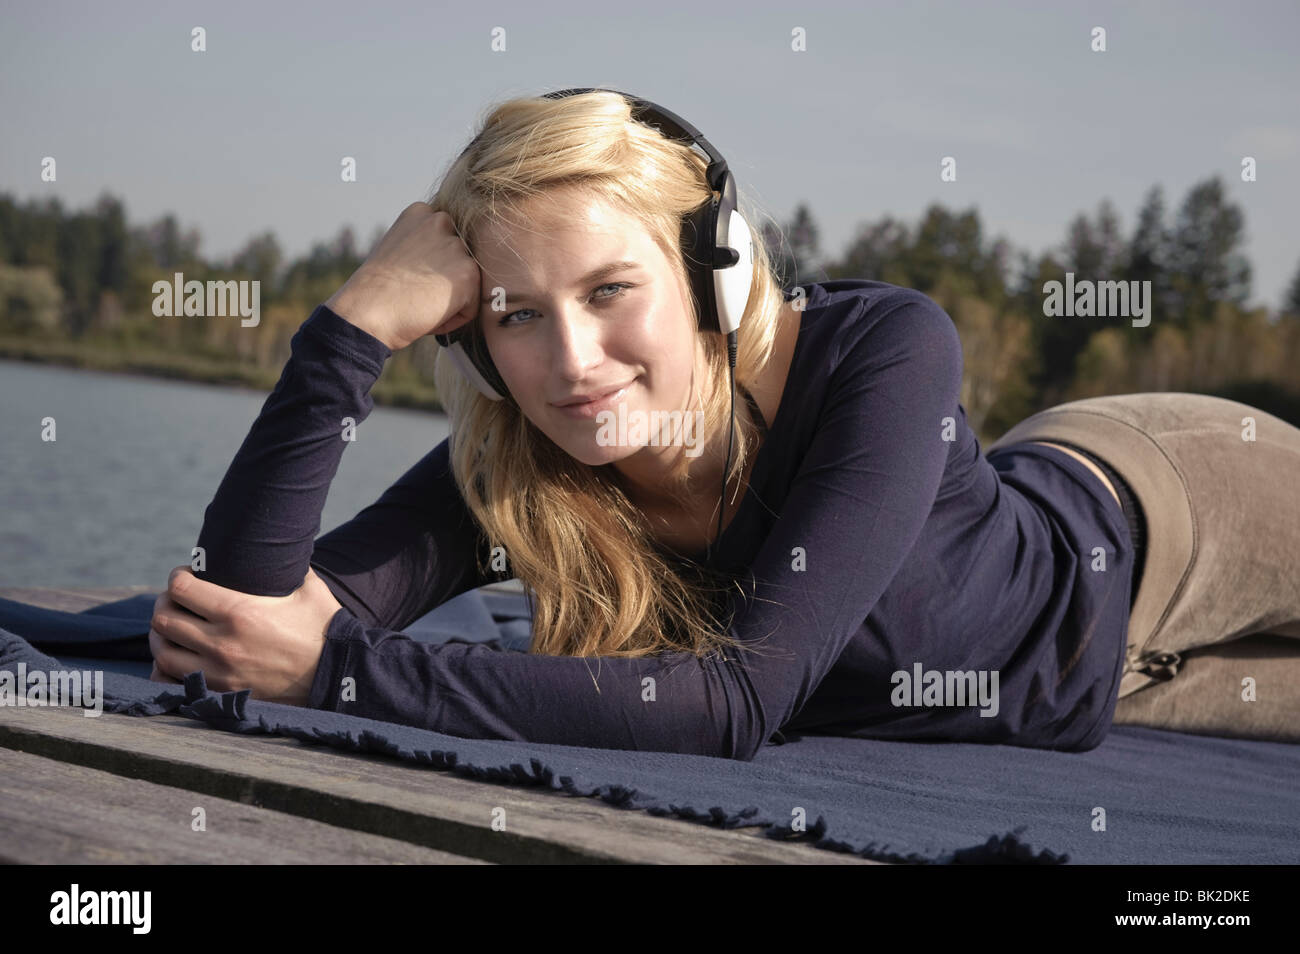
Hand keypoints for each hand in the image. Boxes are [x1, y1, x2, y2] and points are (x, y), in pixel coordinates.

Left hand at [148, 565, 343, 706]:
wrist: (337, 675)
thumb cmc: (324, 628)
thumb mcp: (309, 588)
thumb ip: (289, 565)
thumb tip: (279, 547)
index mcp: (239, 611)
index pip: (181, 589)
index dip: (177, 577)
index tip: (186, 574)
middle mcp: (222, 642)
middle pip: (164, 619)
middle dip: (165, 603)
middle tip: (177, 599)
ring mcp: (218, 671)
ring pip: (163, 652)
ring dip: (163, 636)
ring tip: (175, 627)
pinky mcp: (222, 692)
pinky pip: (174, 682)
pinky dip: (168, 670)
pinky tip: (179, 658)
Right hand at [325, 202, 480, 351]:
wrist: (367, 311)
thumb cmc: (376, 291)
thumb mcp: (398, 251)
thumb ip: (424, 246)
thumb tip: (447, 263)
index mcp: (421, 213)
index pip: (445, 243)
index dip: (428, 268)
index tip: (407, 277)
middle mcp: (440, 221)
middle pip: (459, 263)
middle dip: (442, 282)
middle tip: (414, 293)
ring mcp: (456, 246)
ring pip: (467, 285)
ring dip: (448, 300)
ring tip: (419, 303)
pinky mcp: (468, 272)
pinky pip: (471, 307)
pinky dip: (454, 318)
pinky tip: (427, 312)